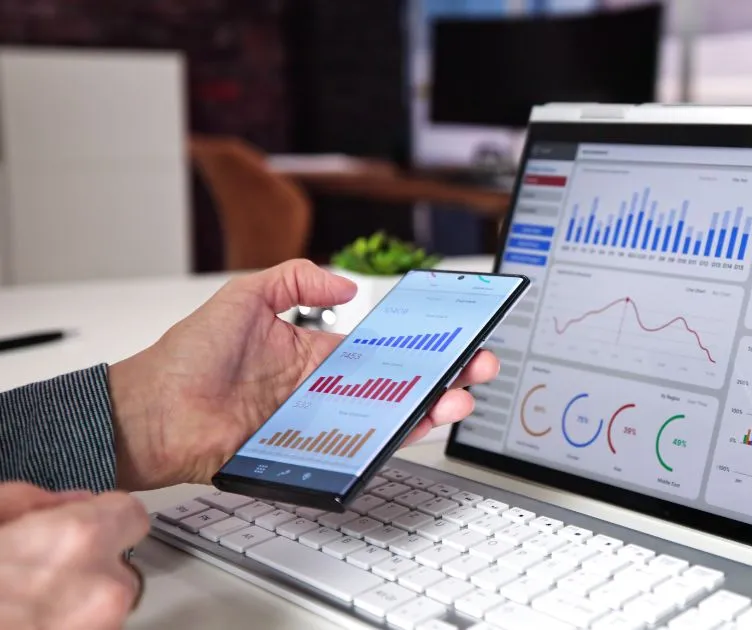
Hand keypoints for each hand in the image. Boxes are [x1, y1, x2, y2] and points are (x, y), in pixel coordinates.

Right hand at [0, 482, 147, 629]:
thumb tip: (68, 502)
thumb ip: (30, 501)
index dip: (103, 518)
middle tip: (37, 574)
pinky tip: (22, 624)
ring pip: (102, 612)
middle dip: (87, 570)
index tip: (82, 525)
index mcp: (79, 540)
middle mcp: (100, 591)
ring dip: (73, 607)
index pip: (131, 515)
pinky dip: (61, 628)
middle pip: (118, 570)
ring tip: (19, 607)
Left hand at [108, 260, 499, 490]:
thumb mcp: (245, 295)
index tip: (452, 332)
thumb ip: (297, 280)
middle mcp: (324, 389)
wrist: (150, 411)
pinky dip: (391, 440)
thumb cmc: (187, 356)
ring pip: (387, 418)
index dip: (420, 341)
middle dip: (443, 374)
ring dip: (429, 408)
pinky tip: (417, 425)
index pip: (382, 347)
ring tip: (458, 397)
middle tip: (477, 365)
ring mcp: (320, 423)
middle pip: (398, 384)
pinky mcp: (309, 453)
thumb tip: (348, 285)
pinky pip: (357, 449)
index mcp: (314, 352)